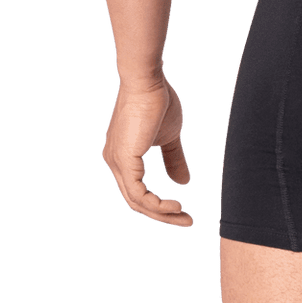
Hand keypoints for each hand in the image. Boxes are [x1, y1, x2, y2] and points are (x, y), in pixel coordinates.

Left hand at [102, 77, 193, 226]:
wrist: (147, 81)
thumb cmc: (158, 101)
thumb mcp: (170, 137)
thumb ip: (173, 160)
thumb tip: (183, 183)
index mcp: (123, 157)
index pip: (137, 191)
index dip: (158, 205)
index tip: (182, 210)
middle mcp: (114, 163)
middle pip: (136, 202)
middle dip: (162, 215)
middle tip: (187, 221)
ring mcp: (117, 163)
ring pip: (136, 202)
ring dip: (162, 214)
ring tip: (184, 216)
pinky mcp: (124, 161)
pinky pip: (138, 195)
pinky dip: (157, 204)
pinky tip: (175, 205)